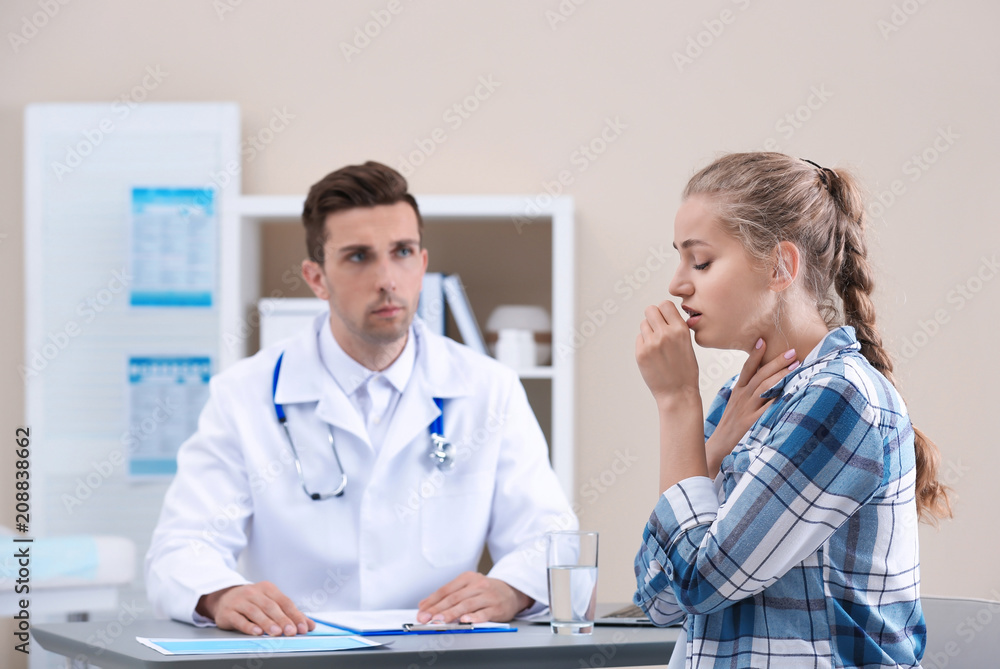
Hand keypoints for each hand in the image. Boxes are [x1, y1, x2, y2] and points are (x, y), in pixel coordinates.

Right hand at [196, 582, 315, 635]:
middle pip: (271, 607)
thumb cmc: (252, 602)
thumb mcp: (271, 603)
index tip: (303, 628)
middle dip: (283, 620)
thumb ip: (290, 614)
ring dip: (267, 623)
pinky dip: (249, 626)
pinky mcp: (228, 612)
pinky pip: (239, 619)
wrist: (224, 598)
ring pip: (255, 612)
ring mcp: (240, 601)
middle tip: (292, 632)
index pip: (285, 602)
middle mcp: (254, 592)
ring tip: (276, 633)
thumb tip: (309, 626)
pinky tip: (257, 632)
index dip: (295, 615)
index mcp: (268, 588)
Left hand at [416, 572, 531, 622]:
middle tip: (427, 618)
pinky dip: (474, 617)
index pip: (446, 590)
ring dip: (451, 613)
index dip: (432, 601)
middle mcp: (477, 585)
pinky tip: (465, 620)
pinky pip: (484, 613)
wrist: (511, 592)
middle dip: (438, 609)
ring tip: (440, 620)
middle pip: (454, 598)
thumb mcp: (467, 587)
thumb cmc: (486, 591)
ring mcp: (488, 596)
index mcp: (468, 578)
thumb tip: (425, 605)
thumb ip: (448, 595)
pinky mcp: (497, 607)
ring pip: (466, 605)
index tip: (422, 611)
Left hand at [635, 301, 699, 406]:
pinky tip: (653, 355)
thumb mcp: (687, 344)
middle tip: (658, 329)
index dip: (664, 310)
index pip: (665, 304)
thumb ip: (676, 327)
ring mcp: (651, 343)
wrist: (677, 392)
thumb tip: (664, 314)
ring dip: (648, 331)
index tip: (665, 318)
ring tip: (657, 346)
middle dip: (653, 317)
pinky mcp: (641, 353)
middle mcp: (665, 334)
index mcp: (680, 330)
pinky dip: (644, 343)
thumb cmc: (685, 370)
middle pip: (650, 310)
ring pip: (643, 324)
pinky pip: (639, 338)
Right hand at [705, 338, 797, 473]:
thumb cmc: (730, 426)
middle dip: (776, 362)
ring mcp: (747, 410)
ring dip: (780, 375)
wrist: (717, 448)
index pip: (746, 369)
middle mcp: (741, 398)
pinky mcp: (752, 422)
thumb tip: (762, 381)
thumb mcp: (734, 405)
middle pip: (760, 375)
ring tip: (795, 366)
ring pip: (764, 388)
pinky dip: (778, 399)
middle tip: (792, 351)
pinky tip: (790, 391)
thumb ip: (747, 393)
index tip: (763, 341)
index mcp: (737, 392)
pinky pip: (768, 408)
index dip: (755, 355)